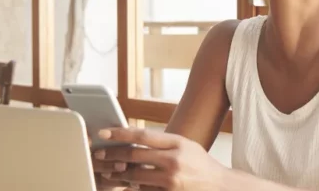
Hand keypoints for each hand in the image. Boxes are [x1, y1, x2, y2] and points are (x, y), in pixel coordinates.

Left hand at [93, 128, 226, 190]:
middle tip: (99, 154)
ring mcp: (171, 180)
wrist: (220, 186)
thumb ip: (162, 143)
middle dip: (112, 155)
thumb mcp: (185, 146)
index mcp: (178, 143)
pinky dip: (133, 188)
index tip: (104, 133)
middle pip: (134, 156)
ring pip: (134, 177)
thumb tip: (133, 140)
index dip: (120, 133)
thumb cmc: (201, 165)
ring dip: (120, 175)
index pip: (142, 135)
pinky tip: (128, 185)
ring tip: (110, 171)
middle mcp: (174, 161)